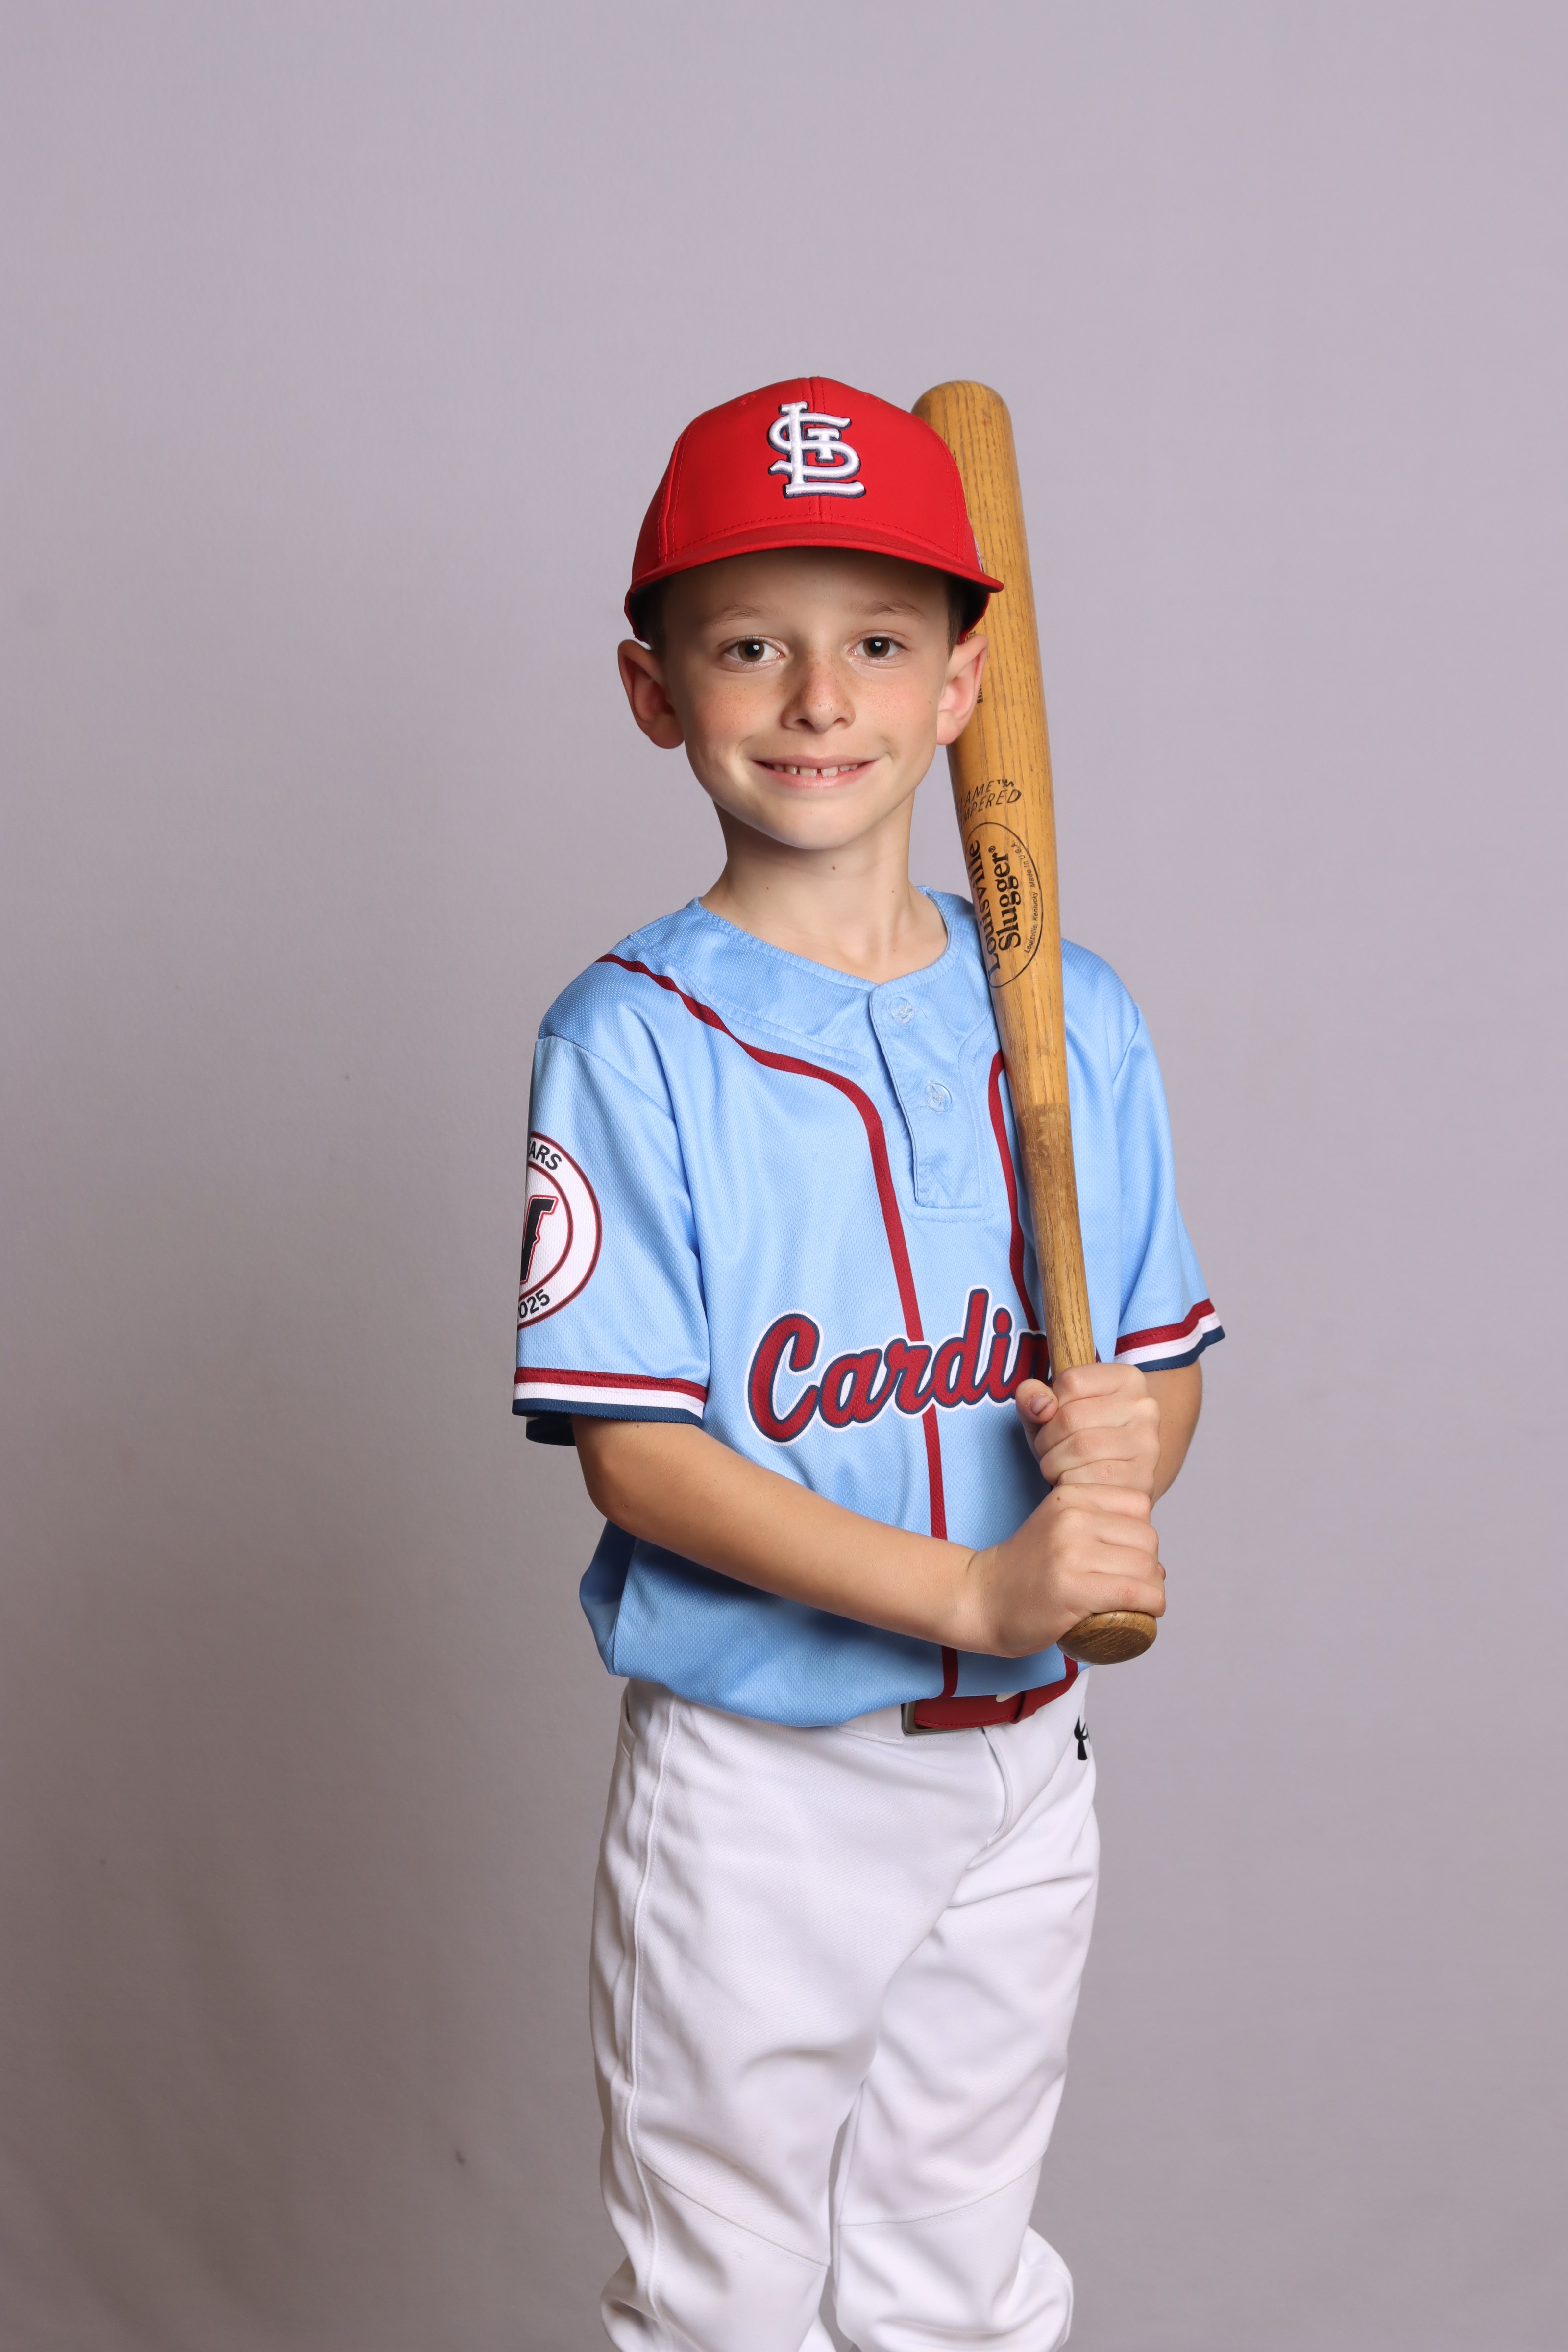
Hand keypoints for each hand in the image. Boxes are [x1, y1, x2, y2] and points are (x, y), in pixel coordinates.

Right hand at [957, 1483, 1165, 1659]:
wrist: (983, 1599)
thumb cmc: (1026, 1571)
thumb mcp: (1059, 1529)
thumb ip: (1100, 1529)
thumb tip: (1157, 1563)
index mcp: (1069, 1496)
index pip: (1138, 1504)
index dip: (1141, 1534)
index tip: (1127, 1557)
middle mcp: (1071, 1517)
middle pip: (1147, 1537)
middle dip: (1149, 1565)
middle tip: (1132, 1586)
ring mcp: (1070, 1552)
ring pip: (1146, 1567)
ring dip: (1152, 1589)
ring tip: (1137, 1602)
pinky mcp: (1073, 1589)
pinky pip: (1134, 1593)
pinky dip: (1151, 1606)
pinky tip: (1146, 1614)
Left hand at [1014, 1362, 1161, 1501]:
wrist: (1112, 1480)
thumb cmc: (1078, 1438)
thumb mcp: (1049, 1411)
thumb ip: (1032, 1396)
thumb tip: (1040, 1406)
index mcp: (1127, 1379)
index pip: (1071, 1382)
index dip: (1048, 1406)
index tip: (1053, 1420)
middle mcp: (1145, 1408)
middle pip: (1071, 1418)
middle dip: (1046, 1440)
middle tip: (1051, 1452)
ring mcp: (1148, 1444)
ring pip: (1080, 1449)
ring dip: (1053, 1465)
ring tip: (1060, 1468)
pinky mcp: (1143, 1479)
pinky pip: (1090, 1480)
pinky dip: (1068, 1484)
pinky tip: (1074, 1483)